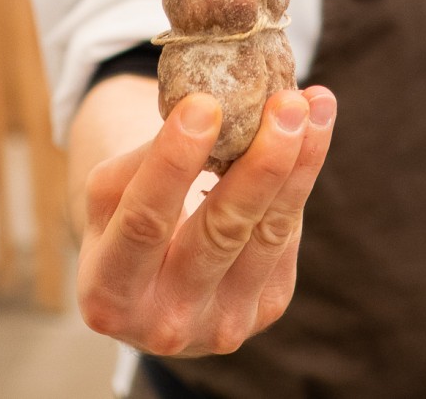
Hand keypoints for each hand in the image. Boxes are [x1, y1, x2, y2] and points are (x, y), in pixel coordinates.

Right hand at [76, 87, 335, 356]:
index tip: (203, 104)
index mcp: (110, 294)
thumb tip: (210, 111)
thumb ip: (148, 159)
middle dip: (260, 161)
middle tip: (286, 103)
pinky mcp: (265, 308)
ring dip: (300, 163)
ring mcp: (223, 323)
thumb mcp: (112, 189)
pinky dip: (301, 179)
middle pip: (221, 231)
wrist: (154, 278)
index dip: (173, 162)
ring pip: (269, 232)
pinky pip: (286, 236)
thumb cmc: (125, 214)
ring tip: (315, 104)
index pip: (144, 221)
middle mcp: (166, 322)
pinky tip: (313, 131)